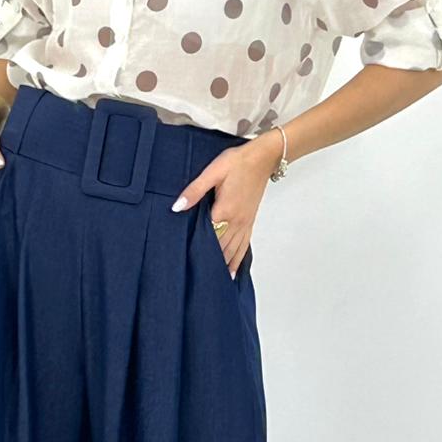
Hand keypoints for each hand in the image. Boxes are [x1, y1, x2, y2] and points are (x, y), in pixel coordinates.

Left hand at [170, 132, 280, 277]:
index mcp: (224, 210)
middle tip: (197, 280)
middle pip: (220, 248)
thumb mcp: (213, 172)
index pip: (208, 236)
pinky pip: (244, 246)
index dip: (198, 250)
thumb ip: (194, 191)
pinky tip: (233, 271)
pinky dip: (237, 260)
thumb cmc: (238, 162)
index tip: (187, 264)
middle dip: (209, 263)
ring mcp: (244, 223)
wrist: (264, 158)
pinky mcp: (249, 221)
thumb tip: (177, 207)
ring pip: (232, 250)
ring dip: (222, 265)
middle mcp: (235, 221)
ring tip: (212, 282)